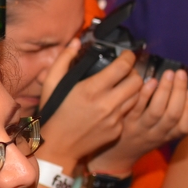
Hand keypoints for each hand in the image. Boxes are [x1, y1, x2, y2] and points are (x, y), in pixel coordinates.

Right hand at [37, 49, 142, 171]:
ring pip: (137, 96)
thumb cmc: (53, 112)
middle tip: (125, 71)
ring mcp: (114, 118)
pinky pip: (127, 113)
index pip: (123, 68)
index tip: (126, 55)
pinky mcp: (117, 130)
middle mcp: (106, 104)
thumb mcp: (51, 83)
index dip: (128, 57)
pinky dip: (123, 106)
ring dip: (132, 89)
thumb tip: (75, 42)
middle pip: (137, 81)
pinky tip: (112, 105)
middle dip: (134, 72)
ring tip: (122, 86)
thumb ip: (63, 60)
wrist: (58, 145)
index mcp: (91, 89)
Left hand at [89, 68, 187, 173]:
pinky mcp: (124, 122)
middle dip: (178, 92)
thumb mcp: (159, 134)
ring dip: (164, 90)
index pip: (184, 125)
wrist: (114, 154)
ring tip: (168, 74)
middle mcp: (155, 134)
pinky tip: (149, 81)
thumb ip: (170, 118)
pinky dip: (144, 94)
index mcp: (167, 136)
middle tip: (181, 74)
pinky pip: (135, 108)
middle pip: (171, 115)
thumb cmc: (140, 139)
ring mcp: (139, 128)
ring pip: (155, 111)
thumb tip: (183, 91)